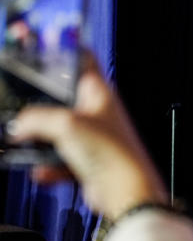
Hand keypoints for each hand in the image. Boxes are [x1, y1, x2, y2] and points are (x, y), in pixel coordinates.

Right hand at [9, 60, 167, 219]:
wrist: (126, 192)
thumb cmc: (113, 153)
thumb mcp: (66, 124)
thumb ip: (36, 119)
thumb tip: (18, 125)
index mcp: (99, 93)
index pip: (83, 61)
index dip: (65, 51)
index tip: (43, 48)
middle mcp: (97, 112)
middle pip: (62, 100)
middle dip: (40, 108)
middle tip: (22, 111)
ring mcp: (93, 137)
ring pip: (57, 132)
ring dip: (40, 141)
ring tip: (25, 144)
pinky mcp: (88, 161)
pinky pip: (59, 160)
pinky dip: (48, 166)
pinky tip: (41, 171)